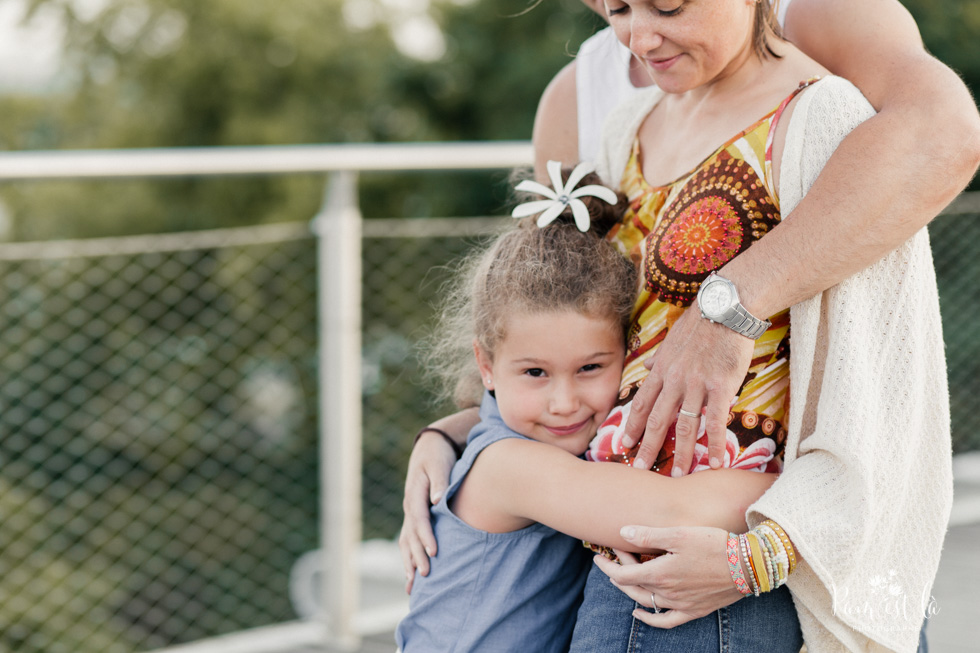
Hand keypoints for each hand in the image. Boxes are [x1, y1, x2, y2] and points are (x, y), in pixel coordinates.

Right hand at [397, 430, 456, 592]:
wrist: (429, 447)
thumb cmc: (437, 456)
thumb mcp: (439, 463)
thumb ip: (440, 482)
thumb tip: (438, 500)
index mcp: (414, 492)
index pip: (419, 518)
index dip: (426, 536)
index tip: (434, 552)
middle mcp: (409, 505)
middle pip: (411, 534)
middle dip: (417, 555)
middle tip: (426, 574)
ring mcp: (409, 512)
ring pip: (406, 541)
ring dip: (409, 561)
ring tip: (412, 584)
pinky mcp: (413, 517)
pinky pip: (409, 540)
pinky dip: (409, 557)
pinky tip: (411, 575)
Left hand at [593, 525, 741, 627]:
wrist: (748, 564)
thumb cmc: (714, 544)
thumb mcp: (679, 534)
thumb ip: (649, 535)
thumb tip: (622, 533)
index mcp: (660, 573)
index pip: (623, 575)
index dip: (608, 566)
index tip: (599, 555)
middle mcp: (667, 592)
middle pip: (632, 587)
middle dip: (617, 572)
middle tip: (610, 558)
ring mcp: (680, 604)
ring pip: (645, 601)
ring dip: (630, 590)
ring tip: (621, 577)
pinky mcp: (694, 611)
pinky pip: (666, 621)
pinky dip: (649, 618)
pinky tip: (638, 612)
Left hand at [621, 308, 752, 475]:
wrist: (726, 308)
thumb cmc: (701, 322)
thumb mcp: (672, 339)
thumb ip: (659, 358)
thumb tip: (646, 367)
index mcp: (662, 370)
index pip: (641, 404)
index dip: (631, 426)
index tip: (624, 444)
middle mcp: (674, 381)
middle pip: (657, 420)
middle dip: (647, 446)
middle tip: (640, 468)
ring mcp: (697, 385)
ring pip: (685, 426)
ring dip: (681, 453)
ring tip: (678, 475)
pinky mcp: (721, 387)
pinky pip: (716, 422)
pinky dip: (715, 444)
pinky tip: (716, 461)